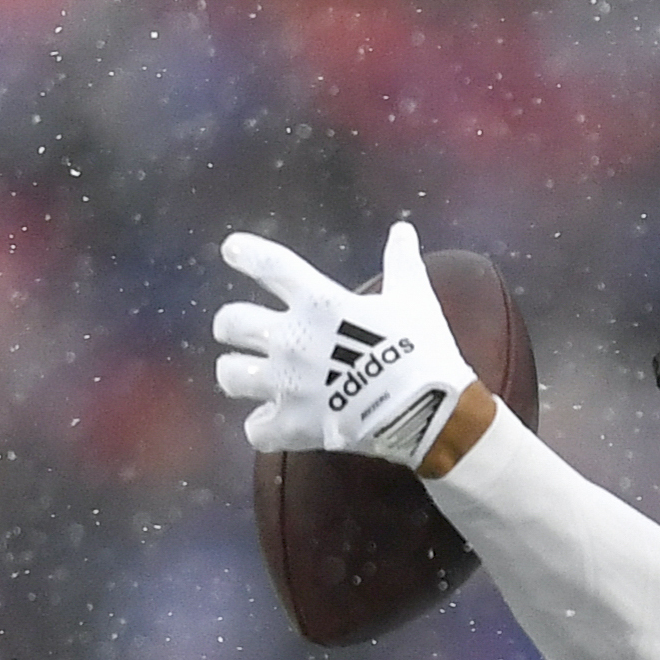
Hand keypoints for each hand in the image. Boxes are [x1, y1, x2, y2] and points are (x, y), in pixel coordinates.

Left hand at [215, 225, 474, 468]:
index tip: (232, 250)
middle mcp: (291, 339)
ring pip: (229, 375)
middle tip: (241, 331)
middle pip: (230, 322)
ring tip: (248, 378)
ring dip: (237, 375)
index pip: (268, 265)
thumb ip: (401, 263)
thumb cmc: (422, 351)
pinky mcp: (293, 426)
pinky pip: (255, 430)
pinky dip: (263, 428)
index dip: (245, 252)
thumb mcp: (415, 300)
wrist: (430, 413)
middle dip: (230, 325)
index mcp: (318, 303)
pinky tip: (272, 424)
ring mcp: (287, 385)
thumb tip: (403, 230)